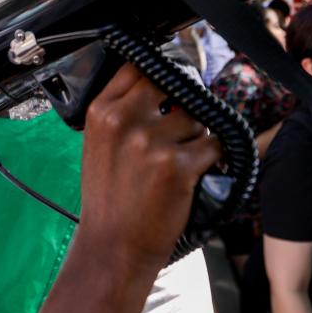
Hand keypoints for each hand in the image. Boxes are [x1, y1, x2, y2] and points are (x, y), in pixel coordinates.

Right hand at [79, 64, 221, 276]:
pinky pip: (213, 145)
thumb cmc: (108, 195)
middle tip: (182, 125)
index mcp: (102, 112)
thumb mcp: (98, 143)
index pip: (139, 67)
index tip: (171, 84)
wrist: (113, 245)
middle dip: (184, 103)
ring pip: (197, 118)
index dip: (161, 74)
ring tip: (179, 160)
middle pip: (173, 86)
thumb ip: (121, 109)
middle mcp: (125, 121)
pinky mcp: (179, 166)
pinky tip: (194, 172)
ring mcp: (152, 143)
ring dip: (197, 136)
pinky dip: (211, 157)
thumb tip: (158, 80)